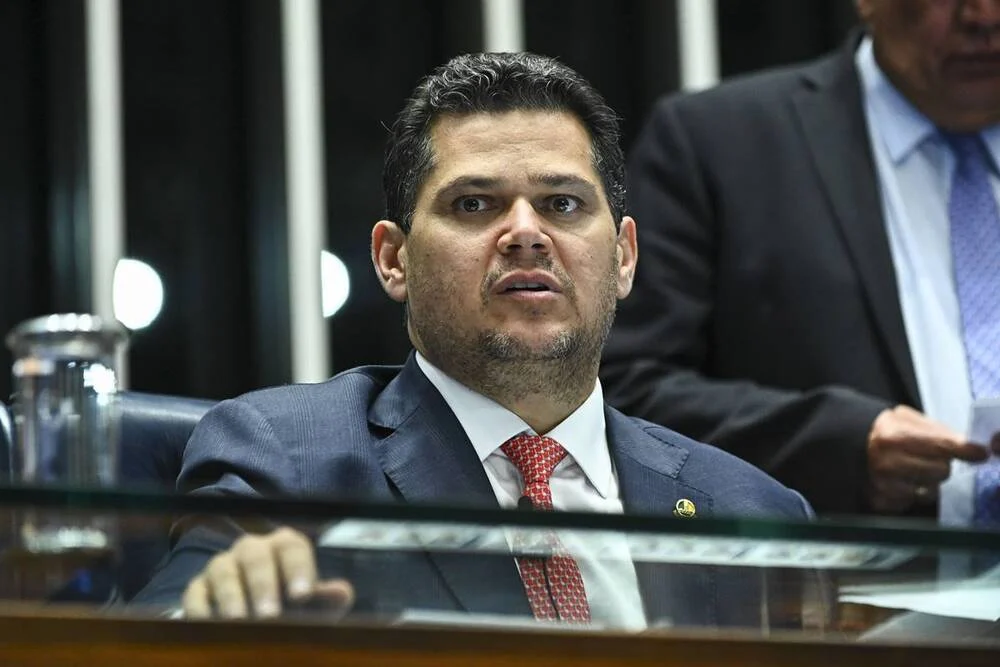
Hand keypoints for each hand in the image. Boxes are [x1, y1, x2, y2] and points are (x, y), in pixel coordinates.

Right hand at [182, 527, 354, 618]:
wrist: (253, 618)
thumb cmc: (290, 606)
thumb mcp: (311, 606)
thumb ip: (325, 600)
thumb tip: (342, 592)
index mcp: (284, 547)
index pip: (293, 547)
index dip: (298, 569)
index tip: (302, 596)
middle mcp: (251, 549)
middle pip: (255, 555)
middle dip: (263, 584)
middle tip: (269, 615)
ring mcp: (222, 566)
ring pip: (223, 570)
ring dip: (232, 597)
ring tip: (239, 622)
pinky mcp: (197, 587)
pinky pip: (195, 593)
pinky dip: (202, 609)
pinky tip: (210, 626)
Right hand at [866, 406, 989, 512]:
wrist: (849, 445)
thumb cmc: (883, 430)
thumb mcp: (906, 419)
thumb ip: (938, 431)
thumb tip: (973, 448)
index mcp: (894, 436)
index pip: (941, 445)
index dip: (965, 449)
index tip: (980, 453)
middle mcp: (887, 463)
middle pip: (942, 471)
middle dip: (940, 464)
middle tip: (928, 457)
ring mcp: (883, 485)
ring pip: (931, 491)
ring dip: (928, 482)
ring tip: (913, 470)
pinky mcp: (881, 502)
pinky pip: (913, 502)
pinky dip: (912, 494)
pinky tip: (900, 482)